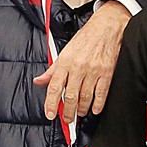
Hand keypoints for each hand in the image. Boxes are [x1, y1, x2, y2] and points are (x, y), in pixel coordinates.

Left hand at [33, 1, 128, 120]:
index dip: (50, 103)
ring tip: (80, 113)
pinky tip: (94, 109)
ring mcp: (94, 71)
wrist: (107, 27)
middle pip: (70, 96)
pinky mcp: (107, 73)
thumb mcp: (64, 51)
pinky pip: (101, 94)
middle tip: (67, 119)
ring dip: (81, 109)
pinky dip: (97, 105)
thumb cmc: (86, 38)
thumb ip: (52, 70)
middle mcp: (78, 67)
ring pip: (85, 97)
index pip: (54, 87)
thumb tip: (39, 81)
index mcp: (65, 61)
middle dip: (67, 112)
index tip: (49, 114)